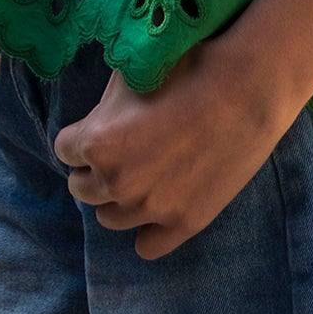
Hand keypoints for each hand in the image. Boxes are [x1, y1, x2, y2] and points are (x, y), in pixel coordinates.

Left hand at [53, 39, 291, 260]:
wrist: (248, 86)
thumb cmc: (189, 67)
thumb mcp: (130, 74)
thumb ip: (102, 108)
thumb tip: (96, 120)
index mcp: (96, 143)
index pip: (64, 149)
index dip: (85, 134)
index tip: (107, 125)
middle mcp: (115, 181)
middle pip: (82, 188)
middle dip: (97, 168)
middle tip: (126, 148)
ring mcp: (150, 208)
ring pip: (110, 218)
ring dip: (119, 197)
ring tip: (145, 174)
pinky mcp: (184, 223)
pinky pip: (146, 246)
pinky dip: (148, 229)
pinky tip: (160, 206)